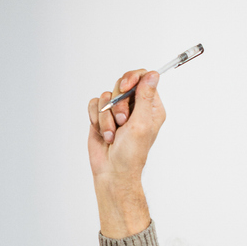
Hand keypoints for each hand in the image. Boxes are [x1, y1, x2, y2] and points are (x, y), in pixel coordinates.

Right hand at [88, 69, 162, 236]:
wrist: (112, 171)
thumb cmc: (130, 154)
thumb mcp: (141, 123)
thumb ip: (145, 96)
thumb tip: (152, 74)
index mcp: (150, 107)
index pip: (143, 78)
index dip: (132, 79)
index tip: (124, 88)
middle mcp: (134, 106)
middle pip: (122, 84)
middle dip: (117, 104)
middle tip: (121, 122)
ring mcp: (117, 111)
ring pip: (106, 96)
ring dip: (106, 117)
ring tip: (112, 134)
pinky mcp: (102, 117)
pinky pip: (94, 104)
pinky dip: (96, 119)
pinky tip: (103, 133)